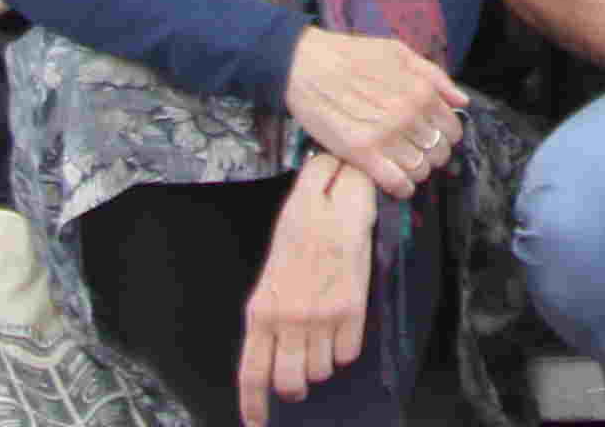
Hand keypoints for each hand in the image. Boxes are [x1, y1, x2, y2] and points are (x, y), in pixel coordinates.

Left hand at [235, 153, 375, 426]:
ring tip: (322, 341)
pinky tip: (342, 327)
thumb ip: (266, 311)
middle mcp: (289, 320)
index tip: (256, 423)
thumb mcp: (270, 271)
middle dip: (294, 388)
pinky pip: (348, 353)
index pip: (253, 372)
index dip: (254, 405)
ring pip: (321, 371)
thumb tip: (266, 351)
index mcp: (262, 310)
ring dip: (322, 364)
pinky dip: (345, 348)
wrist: (338, 200)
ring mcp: (321, 317)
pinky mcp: (351, 309)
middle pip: (290, 382)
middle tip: (299, 379)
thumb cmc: (301, 228)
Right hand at [284, 26, 465, 194]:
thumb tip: (462, 101)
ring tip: (404, 163)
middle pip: (439, 152)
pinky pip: (397, 183)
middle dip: (433, 153)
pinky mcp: (362, 154)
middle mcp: (408, 115)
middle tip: (417, 150)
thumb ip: (434, 76)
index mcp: (421, 91)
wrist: (306, 65)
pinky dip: (402, 187)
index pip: (453, 128)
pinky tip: (397, 181)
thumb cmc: (353, 55)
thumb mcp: (400, 52)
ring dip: (417, 171)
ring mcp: (386, 136)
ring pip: (421, 170)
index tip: (433, 136)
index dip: (446, 135)